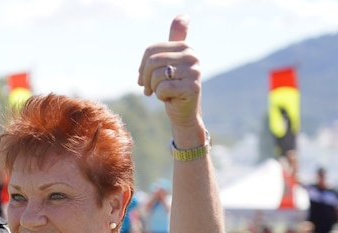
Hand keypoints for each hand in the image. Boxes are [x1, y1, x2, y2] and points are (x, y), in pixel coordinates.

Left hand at [138, 15, 200, 129]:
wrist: (184, 112)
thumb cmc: (172, 86)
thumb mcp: (170, 61)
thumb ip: (174, 40)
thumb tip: (183, 15)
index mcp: (185, 46)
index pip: (151, 50)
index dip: (142, 67)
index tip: (144, 78)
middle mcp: (193, 56)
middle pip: (152, 62)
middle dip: (145, 79)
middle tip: (148, 89)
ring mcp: (195, 72)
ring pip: (156, 76)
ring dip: (154, 88)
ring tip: (163, 92)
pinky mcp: (193, 88)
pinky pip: (163, 88)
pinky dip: (161, 96)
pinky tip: (170, 98)